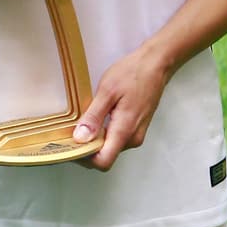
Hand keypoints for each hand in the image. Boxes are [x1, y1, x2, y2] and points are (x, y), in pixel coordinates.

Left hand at [72, 43, 171, 171]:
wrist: (156, 64)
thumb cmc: (133, 73)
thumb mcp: (107, 92)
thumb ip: (93, 117)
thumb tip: (80, 139)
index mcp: (124, 131)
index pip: (103, 161)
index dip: (84, 158)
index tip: (70, 145)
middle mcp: (133, 138)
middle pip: (105, 157)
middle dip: (86, 150)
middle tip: (70, 133)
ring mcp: (136, 134)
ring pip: (110, 148)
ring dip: (95, 141)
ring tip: (82, 123)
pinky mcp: (137, 128)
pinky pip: (116, 139)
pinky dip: (103, 135)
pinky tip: (96, 120)